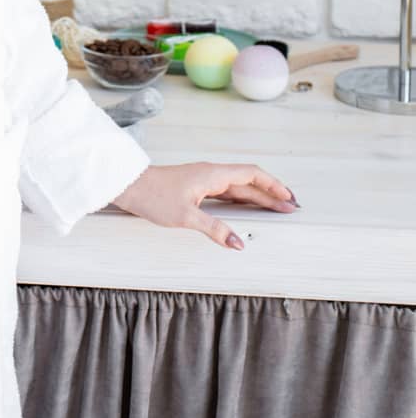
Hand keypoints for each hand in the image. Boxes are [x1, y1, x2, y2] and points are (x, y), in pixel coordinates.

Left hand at [108, 161, 297, 250]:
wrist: (129, 186)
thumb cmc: (153, 196)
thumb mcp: (186, 216)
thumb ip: (215, 229)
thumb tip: (238, 242)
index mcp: (212, 175)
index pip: (251, 174)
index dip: (273, 185)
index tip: (288, 197)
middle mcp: (211, 174)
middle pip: (248, 182)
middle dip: (270, 195)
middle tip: (289, 209)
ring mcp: (203, 180)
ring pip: (237, 187)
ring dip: (256, 198)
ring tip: (273, 210)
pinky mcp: (195, 187)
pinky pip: (225, 193)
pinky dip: (240, 201)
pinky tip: (245, 210)